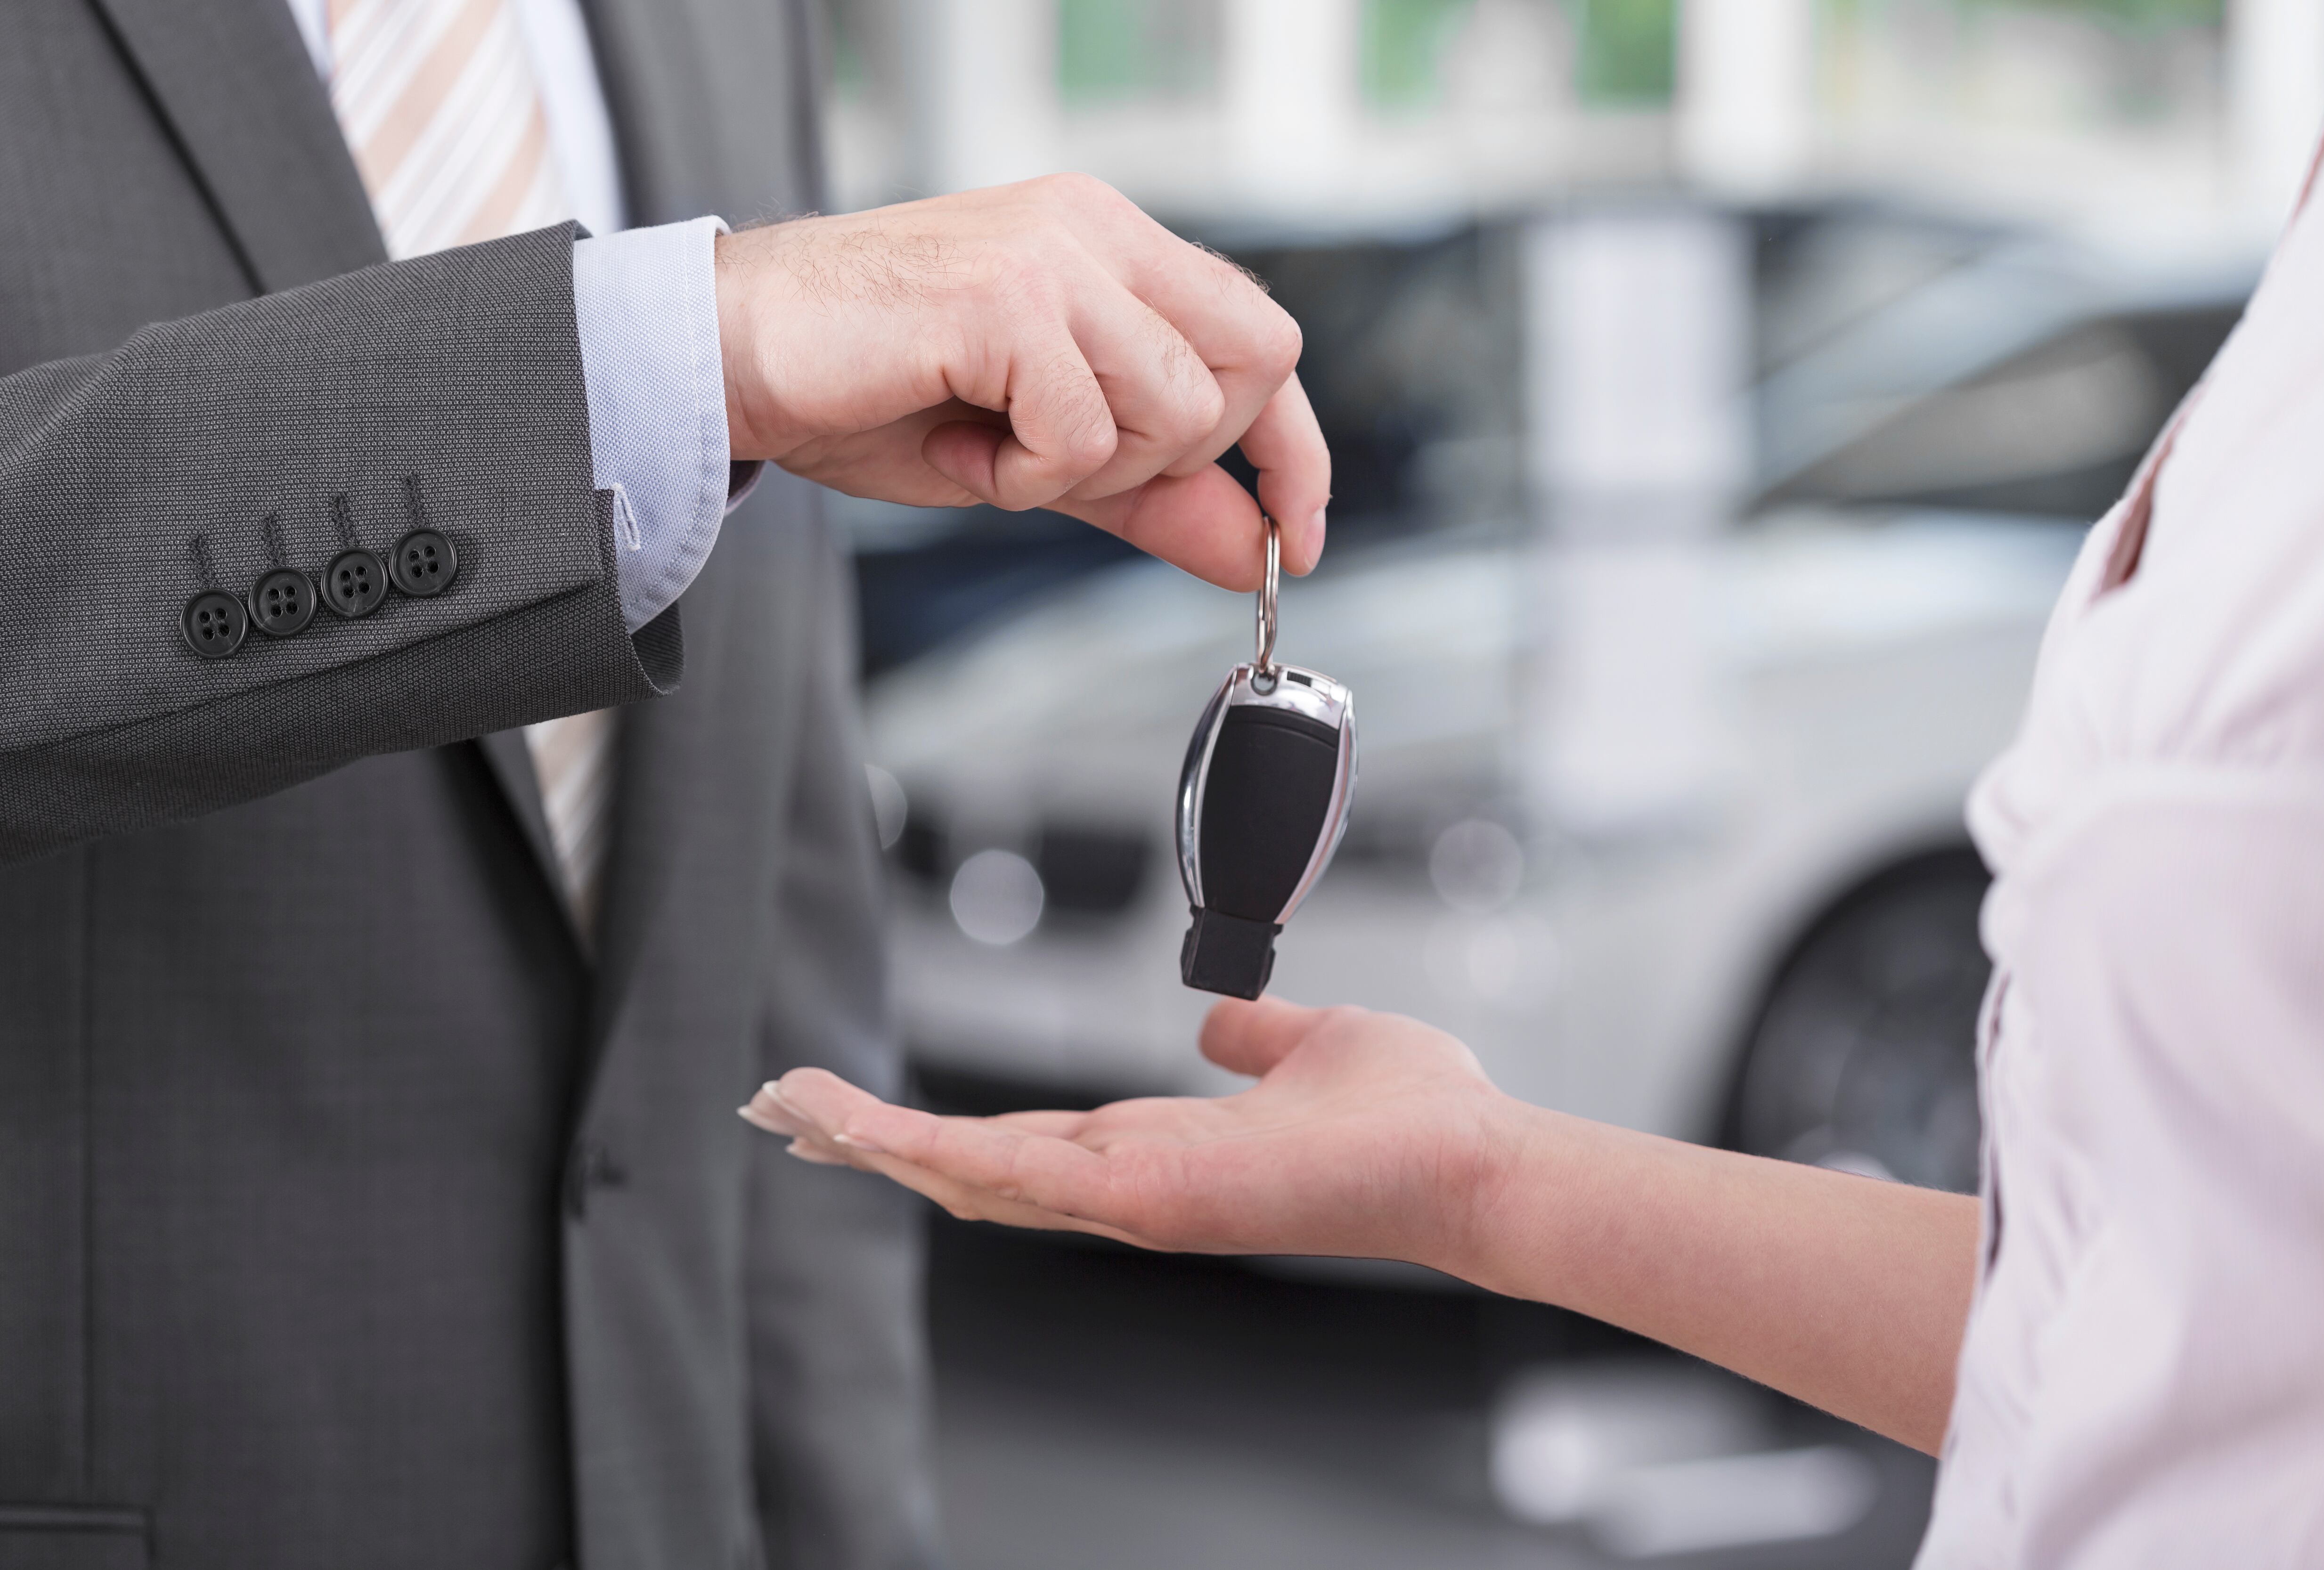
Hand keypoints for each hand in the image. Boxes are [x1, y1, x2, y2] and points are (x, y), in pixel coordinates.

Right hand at [715, 175, 1329, 589]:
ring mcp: (1058, 255)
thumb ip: (1153, 494)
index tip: (1293, 535)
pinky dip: (1024, 473)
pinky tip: (957, 443)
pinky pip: (1085, 431)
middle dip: (1174, 454)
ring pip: (1177, 406)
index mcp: (1114, 247)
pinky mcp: (1009, 298)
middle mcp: (1098, 232)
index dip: (1293, 450)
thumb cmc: (873, 391)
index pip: (1265, 341)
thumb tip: (1254, 549)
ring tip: (994, 447)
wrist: (740, 358)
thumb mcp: (1042, 457)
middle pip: (1253, 364)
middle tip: (1067, 463)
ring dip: (1089, 468)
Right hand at [740, 998, 1522, 1273]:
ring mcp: (1134, 1200)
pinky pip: (1016, 1175)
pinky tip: (867, 1129)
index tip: (869, 1106)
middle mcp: (1133, 1182)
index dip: (941, 1126)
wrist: (1471, 1157)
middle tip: (789, 1110)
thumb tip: (1218, 1019)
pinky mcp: (1146, 1198)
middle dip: (876, 1140)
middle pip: (973, 1166)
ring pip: (973, 1173)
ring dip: (879, 1142)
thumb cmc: (1411, 1116)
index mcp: (1161, 1148)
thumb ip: (1254, 1034)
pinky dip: (933, 1151)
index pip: (1025, 1141)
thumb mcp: (1310, 1045)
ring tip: (795, 1109)